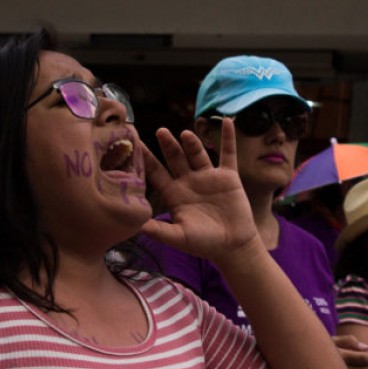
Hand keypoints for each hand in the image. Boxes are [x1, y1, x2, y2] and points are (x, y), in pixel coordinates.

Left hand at [141, 118, 259, 264]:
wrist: (233, 247)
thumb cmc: (204, 244)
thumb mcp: (178, 237)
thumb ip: (158, 230)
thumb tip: (134, 225)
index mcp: (174, 193)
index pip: (156, 172)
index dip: (146, 159)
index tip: (135, 144)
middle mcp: (188, 181)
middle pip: (175, 158)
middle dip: (168, 145)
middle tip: (160, 132)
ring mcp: (208, 177)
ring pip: (198, 154)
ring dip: (192, 143)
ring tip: (185, 134)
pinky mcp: (228, 176)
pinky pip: (228, 153)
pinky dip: (228, 138)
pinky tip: (226, 121)